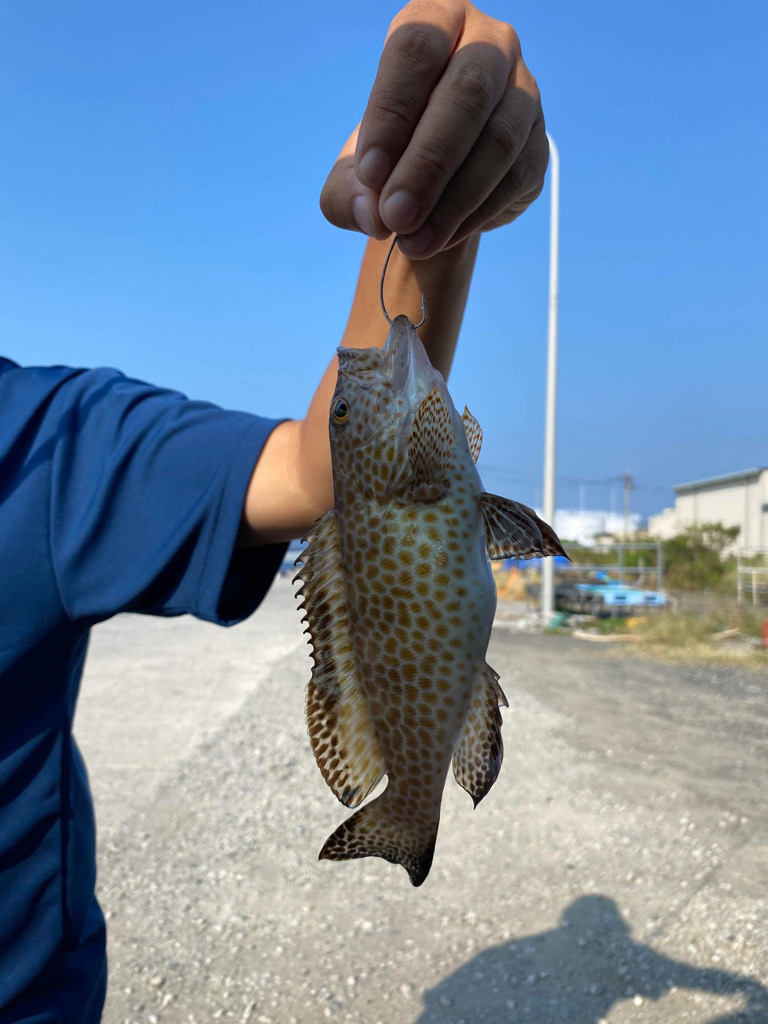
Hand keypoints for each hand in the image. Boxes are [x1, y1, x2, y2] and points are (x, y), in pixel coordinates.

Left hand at [320, 0, 547, 259]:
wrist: (432, 183)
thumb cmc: (388, 158)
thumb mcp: (352, 177)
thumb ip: (348, 194)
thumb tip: (372, 214)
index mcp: (436, 21)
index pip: (416, 49)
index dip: (392, 111)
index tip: (369, 174)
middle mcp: (489, 42)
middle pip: (466, 92)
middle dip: (427, 163)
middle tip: (395, 216)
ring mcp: (523, 91)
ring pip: (498, 138)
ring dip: (453, 198)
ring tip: (413, 240)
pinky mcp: (538, 142)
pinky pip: (514, 176)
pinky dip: (474, 214)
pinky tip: (440, 236)